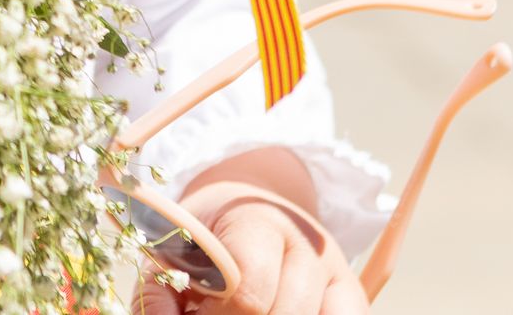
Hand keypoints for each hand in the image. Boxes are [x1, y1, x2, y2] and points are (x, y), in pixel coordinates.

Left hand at [135, 178, 365, 314]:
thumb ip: (159, 292)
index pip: (247, 291)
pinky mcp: (353, 294)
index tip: (195, 311)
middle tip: (212, 312)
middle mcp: (307, 244)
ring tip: (238, 313)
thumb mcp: (171, 251)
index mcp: (258, 220)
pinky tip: (274, 314)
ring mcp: (336, 271)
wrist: (250, 208)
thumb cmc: (205, 237)